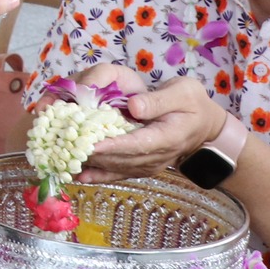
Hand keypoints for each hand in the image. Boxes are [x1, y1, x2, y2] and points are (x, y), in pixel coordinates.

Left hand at [79, 73, 225, 182]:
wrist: (204, 127)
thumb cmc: (193, 104)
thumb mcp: (183, 92)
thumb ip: (158, 100)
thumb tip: (134, 106)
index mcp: (167, 137)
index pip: (136, 144)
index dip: (112, 146)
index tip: (90, 144)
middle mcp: (156, 157)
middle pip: (121, 158)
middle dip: (93, 154)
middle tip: (66, 147)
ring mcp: (148, 165)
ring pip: (116, 168)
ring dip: (91, 164)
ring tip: (64, 158)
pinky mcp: (141, 167)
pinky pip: (117, 173)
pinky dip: (98, 175)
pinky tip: (78, 176)